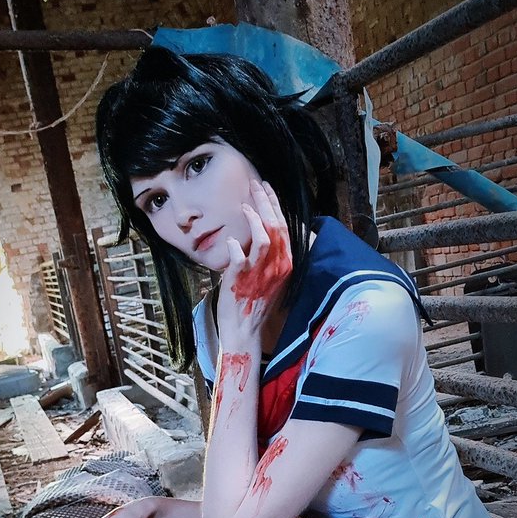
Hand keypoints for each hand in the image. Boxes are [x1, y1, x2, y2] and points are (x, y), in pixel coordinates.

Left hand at [217, 179, 291, 341]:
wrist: (244, 331)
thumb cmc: (253, 303)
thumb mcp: (270, 277)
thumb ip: (270, 255)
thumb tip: (262, 230)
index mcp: (285, 264)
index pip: (284, 227)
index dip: (275, 205)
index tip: (265, 189)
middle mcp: (277, 267)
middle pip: (276, 226)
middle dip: (265, 202)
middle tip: (254, 186)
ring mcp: (261, 273)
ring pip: (264, 237)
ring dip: (254, 218)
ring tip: (244, 206)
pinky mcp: (242, 281)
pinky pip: (240, 257)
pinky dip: (235, 245)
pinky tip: (231, 240)